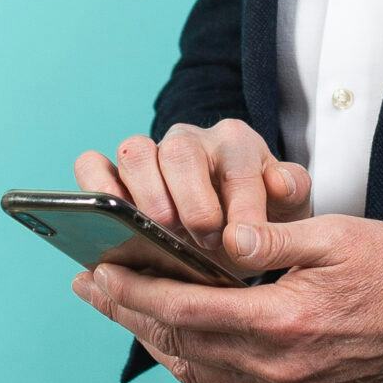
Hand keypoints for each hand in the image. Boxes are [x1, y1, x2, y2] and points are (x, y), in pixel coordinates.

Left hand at [71, 214, 382, 382]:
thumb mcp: (336, 235)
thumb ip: (274, 238)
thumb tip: (225, 235)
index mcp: (288, 322)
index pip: (192, 309)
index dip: (140, 291)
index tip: (101, 272)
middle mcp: (282, 366)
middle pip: (185, 344)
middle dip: (131, 313)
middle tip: (89, 286)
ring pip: (201, 369)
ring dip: (155, 337)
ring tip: (120, 305)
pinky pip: (230, 380)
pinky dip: (195, 354)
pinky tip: (176, 329)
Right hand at [73, 119, 311, 255]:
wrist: (230, 234)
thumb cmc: (258, 221)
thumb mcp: (287, 211)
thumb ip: (292, 192)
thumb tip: (281, 183)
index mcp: (235, 143)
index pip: (236, 162)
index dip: (239, 203)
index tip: (241, 241)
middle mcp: (189, 140)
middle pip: (180, 151)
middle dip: (191, 200)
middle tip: (202, 239)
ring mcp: (148, 155)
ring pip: (134, 152)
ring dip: (145, 196)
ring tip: (159, 232)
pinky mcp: (113, 174)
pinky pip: (91, 164)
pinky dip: (94, 188)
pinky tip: (109, 224)